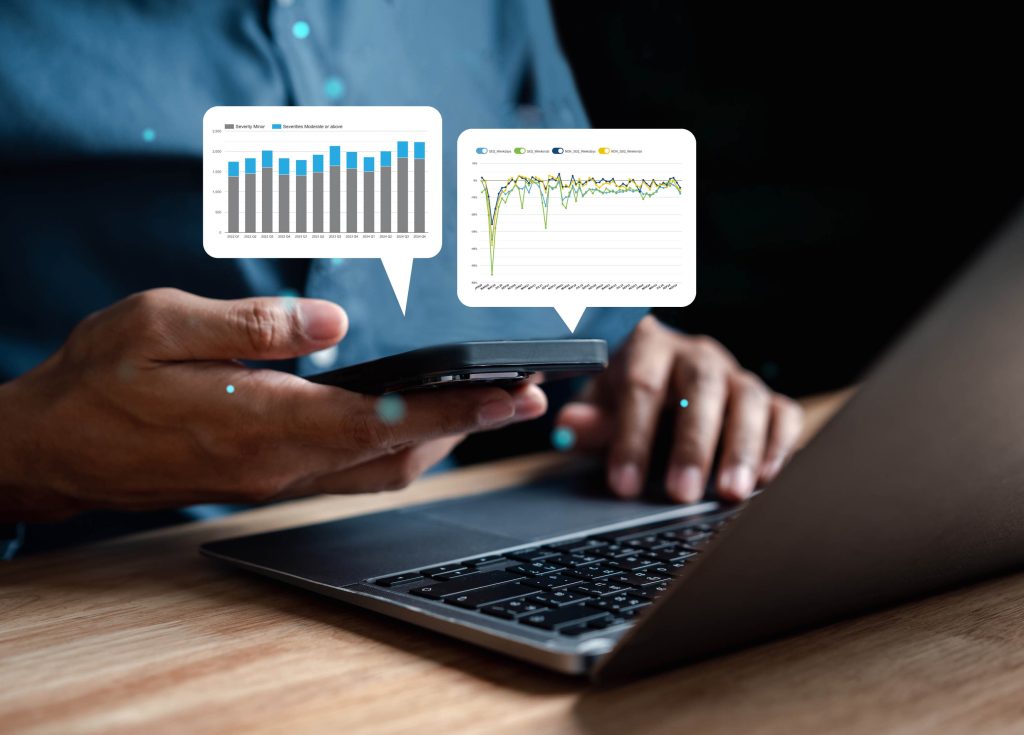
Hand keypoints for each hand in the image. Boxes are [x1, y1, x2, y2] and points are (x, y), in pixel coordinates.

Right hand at [0, 289, 546, 520]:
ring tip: (486, 405)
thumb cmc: (97, 381)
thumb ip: (253, 325)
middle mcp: (278, 464)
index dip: (457, 410)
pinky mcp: (265, 479)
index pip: (383, 422)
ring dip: (440, 442)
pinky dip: (397, 449)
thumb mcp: (159, 325)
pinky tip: (414, 424)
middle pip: (398, 456)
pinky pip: (350, 472)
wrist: (51, 449)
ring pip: (379, 471)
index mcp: (260, 423)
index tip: (512, 395)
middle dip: (469, 428)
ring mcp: (273, 479)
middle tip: (523, 396)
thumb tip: (332, 324)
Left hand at [555, 316, 801, 502]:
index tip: (624, 485)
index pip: (641, 387)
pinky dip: (779, 444)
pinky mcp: (768, 398)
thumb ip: (590, 422)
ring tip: (729, 493)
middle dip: (692, 444)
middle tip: (681, 493)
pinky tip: (765, 478)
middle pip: (700, 389)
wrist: (666, 384)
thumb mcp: (603, 408)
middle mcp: (697, 355)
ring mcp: (736, 375)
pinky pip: (783, 414)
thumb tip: (567, 427)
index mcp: (649, 348)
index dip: (632, 437)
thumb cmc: (631, 401)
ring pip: (747, 399)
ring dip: (741, 447)